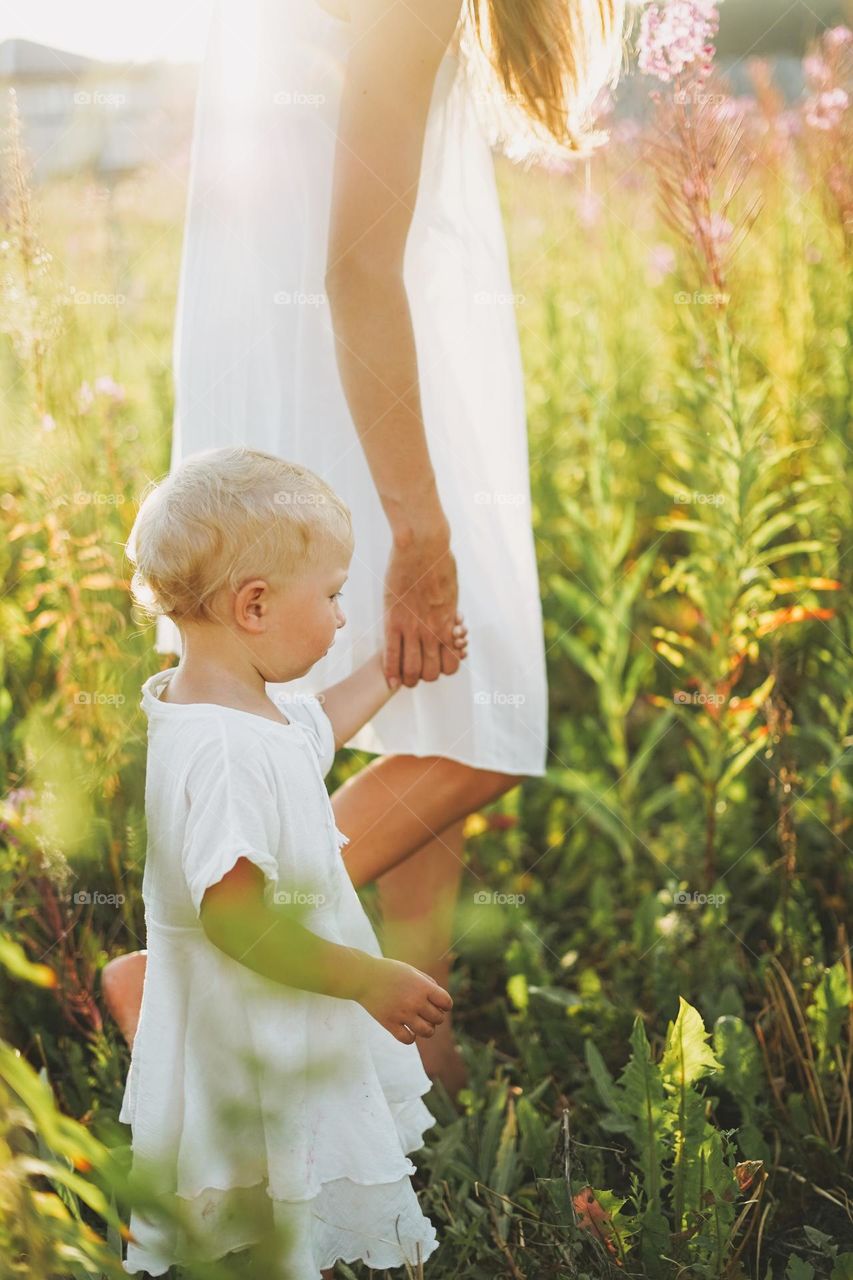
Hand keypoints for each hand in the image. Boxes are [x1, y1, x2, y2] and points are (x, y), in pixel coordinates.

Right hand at [356, 956, 452, 1044]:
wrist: (364, 977)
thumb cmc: (389, 971)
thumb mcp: (411, 971)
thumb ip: (428, 983)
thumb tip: (440, 998)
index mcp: (423, 987)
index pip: (447, 1003)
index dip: (445, 1005)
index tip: (438, 1004)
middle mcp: (415, 1001)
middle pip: (438, 1019)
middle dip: (435, 1017)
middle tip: (426, 1013)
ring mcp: (403, 1014)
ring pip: (427, 1032)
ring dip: (427, 1029)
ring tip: (419, 1023)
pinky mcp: (390, 1023)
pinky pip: (408, 1039)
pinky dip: (411, 1037)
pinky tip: (407, 1029)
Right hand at [383, 526, 464, 686]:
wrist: (423, 546)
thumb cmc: (438, 563)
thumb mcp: (451, 593)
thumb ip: (447, 613)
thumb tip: (447, 622)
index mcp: (449, 625)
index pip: (451, 665)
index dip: (443, 670)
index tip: (435, 665)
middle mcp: (433, 631)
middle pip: (431, 672)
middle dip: (425, 676)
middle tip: (417, 671)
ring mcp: (413, 628)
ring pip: (411, 670)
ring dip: (407, 679)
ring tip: (403, 679)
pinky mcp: (393, 620)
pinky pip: (390, 655)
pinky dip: (390, 671)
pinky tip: (389, 679)